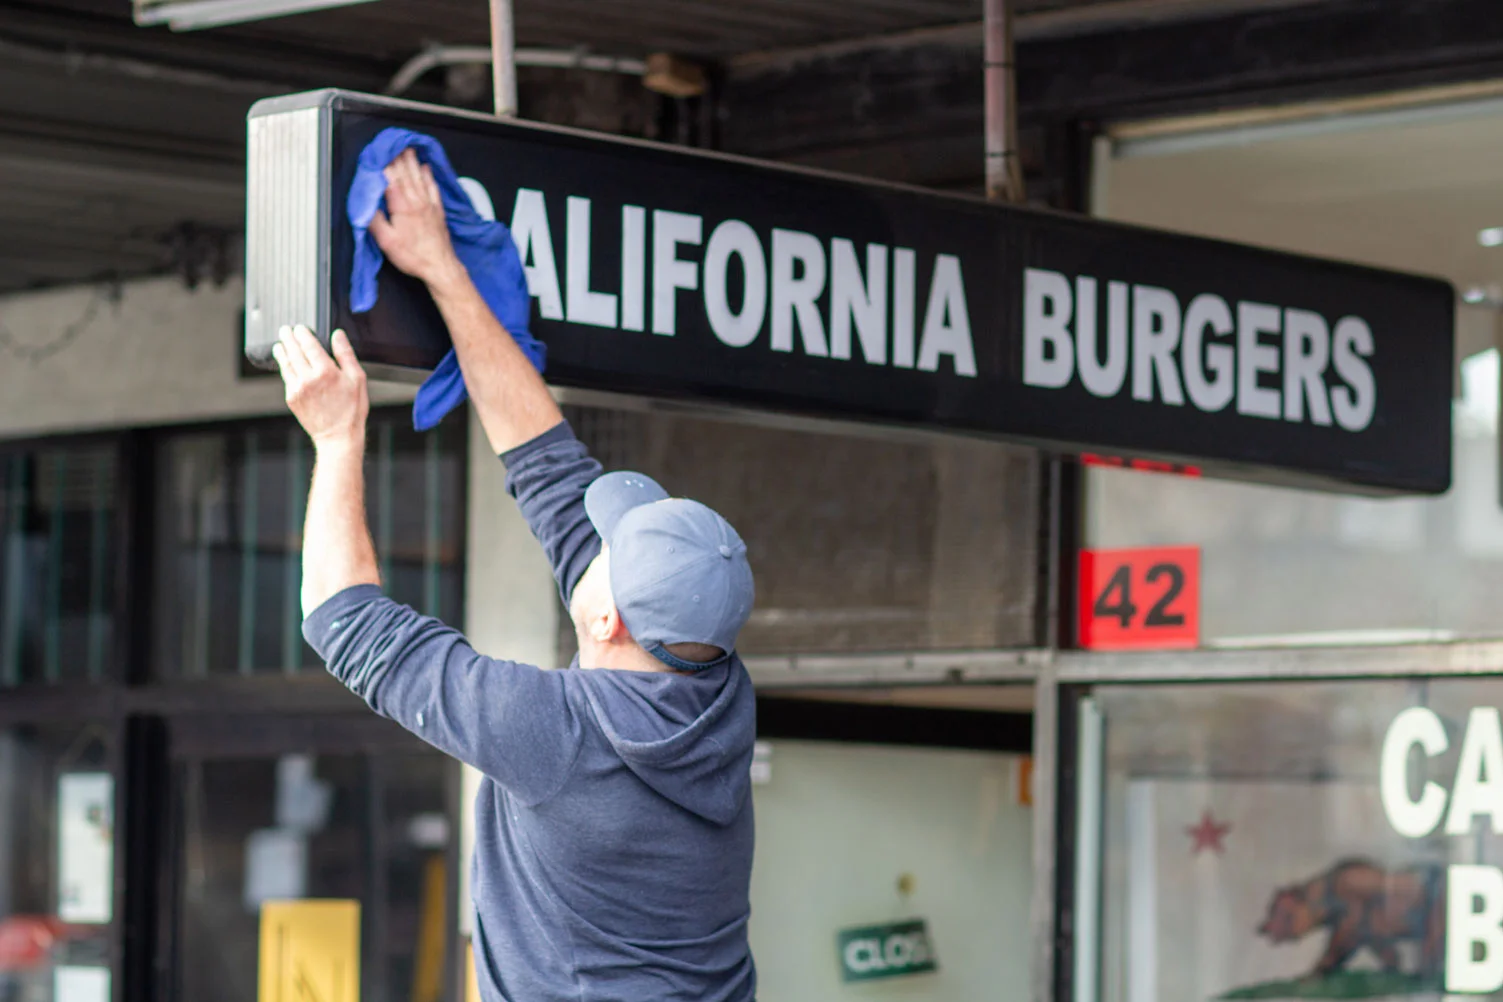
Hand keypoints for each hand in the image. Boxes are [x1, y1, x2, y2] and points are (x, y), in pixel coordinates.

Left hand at [273, 325, 368, 450]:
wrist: (337, 436)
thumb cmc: (351, 410)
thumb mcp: (357, 379)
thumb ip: (346, 354)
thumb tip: (338, 335)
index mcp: (326, 371)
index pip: (309, 344)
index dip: (302, 333)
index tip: (299, 328)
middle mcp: (308, 378)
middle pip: (293, 351)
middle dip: (288, 338)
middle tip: (285, 330)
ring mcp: (297, 388)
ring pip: (285, 363)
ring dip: (282, 351)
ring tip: (280, 344)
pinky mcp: (291, 398)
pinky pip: (285, 378)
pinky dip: (284, 367)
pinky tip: (285, 363)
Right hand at [369, 148, 463, 287]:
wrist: (440, 266)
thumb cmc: (413, 256)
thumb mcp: (386, 242)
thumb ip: (374, 221)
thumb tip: (366, 205)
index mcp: (402, 207)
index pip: (391, 180)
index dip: (385, 165)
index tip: (380, 153)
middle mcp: (416, 202)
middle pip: (405, 175)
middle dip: (398, 158)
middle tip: (394, 144)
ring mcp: (429, 205)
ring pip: (419, 178)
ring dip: (413, 162)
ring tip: (409, 149)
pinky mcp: (438, 211)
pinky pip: (433, 188)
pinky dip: (429, 176)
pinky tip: (427, 169)